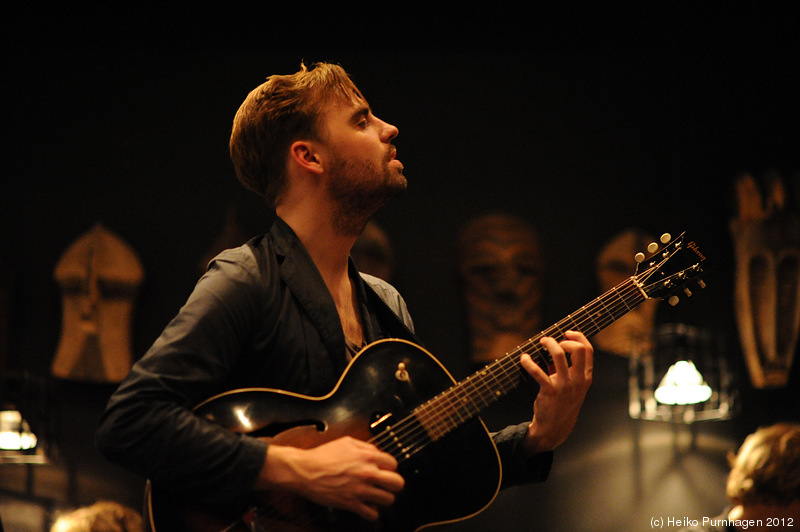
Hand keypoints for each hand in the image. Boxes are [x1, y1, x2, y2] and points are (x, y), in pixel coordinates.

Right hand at [257, 436, 404, 520]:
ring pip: (388, 500)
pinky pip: (372, 514)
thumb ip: (365, 446)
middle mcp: (368, 474)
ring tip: (378, 496)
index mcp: (368, 457)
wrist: (305, 470)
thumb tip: (377, 452)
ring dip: (384, 498)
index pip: (394, 464)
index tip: (385, 470)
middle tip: (388, 484)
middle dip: (394, 484)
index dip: (389, 467)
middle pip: (397, 483)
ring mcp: (361, 490)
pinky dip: (372, 512)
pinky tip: (368, 507)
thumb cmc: (323, 455)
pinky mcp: (351, 504)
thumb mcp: (347, 442)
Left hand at [519, 330, 592, 453]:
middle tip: (552, 340)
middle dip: (564, 339)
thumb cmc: (562, 404)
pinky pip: (538, 372)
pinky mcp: (550, 391)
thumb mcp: (572, 388)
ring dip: (548, 344)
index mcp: (586, 378)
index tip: (567, 332)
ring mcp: (565, 386)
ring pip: (559, 355)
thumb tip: (555, 350)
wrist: (555, 429)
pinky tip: (524, 358)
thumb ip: (567, 370)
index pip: (588, 351)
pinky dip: (529, 362)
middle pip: (578, 350)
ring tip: (540, 342)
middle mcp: (578, 380)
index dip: (578, 337)